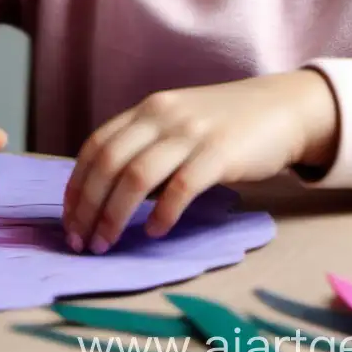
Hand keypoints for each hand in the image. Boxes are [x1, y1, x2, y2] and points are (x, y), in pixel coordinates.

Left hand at [61, 70, 338, 253]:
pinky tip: (155, 232)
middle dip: (88, 206)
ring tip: (107, 244)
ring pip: (136, 176)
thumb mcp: (178, 122)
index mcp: (149, 108)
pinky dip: (162, 213)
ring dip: (114, 215)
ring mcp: (192, 132)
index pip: (97, 146)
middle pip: (109, 162)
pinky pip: (181, 186)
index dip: (76, 185)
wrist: (282, 107)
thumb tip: (108, 193)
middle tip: (81, 242)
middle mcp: (164, 115)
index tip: (69, 220)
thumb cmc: (226, 123)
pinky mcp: (220, 152)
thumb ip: (147, 145)